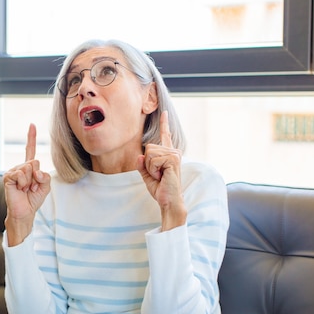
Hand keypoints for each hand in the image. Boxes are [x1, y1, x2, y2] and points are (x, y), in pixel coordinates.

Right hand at [3, 123, 50, 245]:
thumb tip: (35, 170)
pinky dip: (23, 183)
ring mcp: (13, 171)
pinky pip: (21, 174)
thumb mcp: (45, 187)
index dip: (31, 137)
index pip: (30, 150)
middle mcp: (20, 167)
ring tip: (25, 189)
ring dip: (30, 182)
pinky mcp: (7, 177)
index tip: (32, 124)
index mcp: (29, 168)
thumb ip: (45, 176)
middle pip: (35, 161)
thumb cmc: (33, 199)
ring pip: (29, 168)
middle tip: (31, 187)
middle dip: (37, 177)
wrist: (25, 212)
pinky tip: (19, 189)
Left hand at [136, 110, 186, 230]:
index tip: (163, 112)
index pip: (165, 136)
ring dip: (150, 168)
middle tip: (158, 175)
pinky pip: (152, 160)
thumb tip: (139, 155)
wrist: (168, 201)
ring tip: (160, 176)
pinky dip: (152, 170)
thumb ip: (142, 165)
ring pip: (148, 153)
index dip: (164, 123)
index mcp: (168, 154)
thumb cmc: (160, 190)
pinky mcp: (173, 159)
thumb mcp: (147, 176)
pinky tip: (162, 176)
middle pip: (148, 148)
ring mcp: (174, 155)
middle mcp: (173, 152)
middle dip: (147, 164)